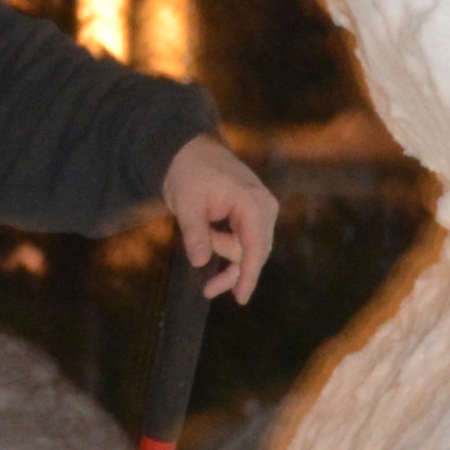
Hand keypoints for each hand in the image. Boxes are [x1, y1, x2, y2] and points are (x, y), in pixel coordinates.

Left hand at [158, 135, 277, 302]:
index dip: (249, 275)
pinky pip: (246, 241)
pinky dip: (228, 248)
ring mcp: (262, 210)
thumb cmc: (189, 172)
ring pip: (248, 250)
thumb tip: (200, 262)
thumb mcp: (185, 202)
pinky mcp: (254, 213)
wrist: (191, 150)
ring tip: (199, 235)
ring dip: (224, 253)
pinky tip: (211, 248)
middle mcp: (264, 207)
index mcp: (251, 202)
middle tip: (207, 289)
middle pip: (254, 253)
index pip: (255, 247)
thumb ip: (194, 232)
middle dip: (231, 270)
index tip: (241, 298)